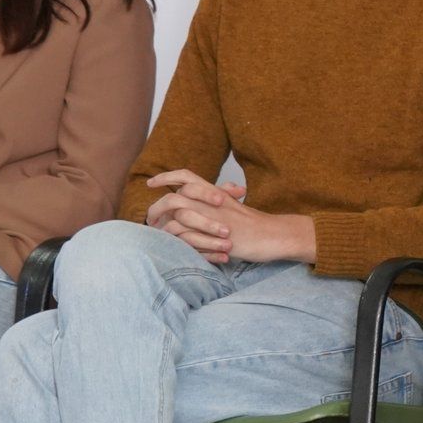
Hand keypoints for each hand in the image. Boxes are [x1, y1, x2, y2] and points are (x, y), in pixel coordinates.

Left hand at [144, 170, 308, 263]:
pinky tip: (172, 246)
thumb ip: (223, 198)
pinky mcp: (212, 236)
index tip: (151, 183)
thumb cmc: (255, 224)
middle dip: (155, 209)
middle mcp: (210, 202)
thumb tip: (221, 191)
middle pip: (172, 198)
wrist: (273, 235)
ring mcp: (211, 218)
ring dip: (163, 228)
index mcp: (214, 192)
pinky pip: (184, 237)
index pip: (185, 176)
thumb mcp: (236, 207)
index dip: (165, 177)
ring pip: (175, 218)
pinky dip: (175, 242)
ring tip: (158, 235)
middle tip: (150, 219)